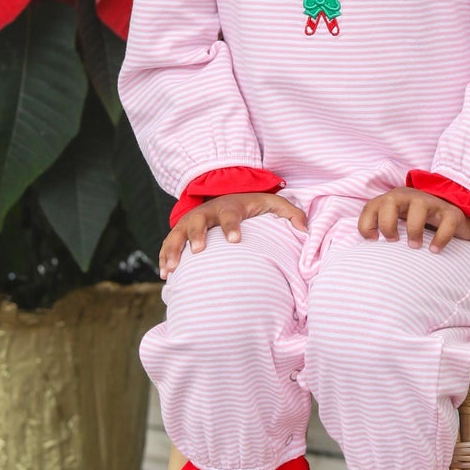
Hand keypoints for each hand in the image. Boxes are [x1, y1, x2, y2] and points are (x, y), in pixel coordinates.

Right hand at [158, 192, 306, 277]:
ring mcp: (191, 222)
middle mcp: (207, 213)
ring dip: (173, 250)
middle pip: (198, 221)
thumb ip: (291, 214)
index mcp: (230, 206)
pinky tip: (165, 275)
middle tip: (199, 251)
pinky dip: (164, 257)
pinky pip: (168, 243)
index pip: (231, 215)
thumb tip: (305, 230)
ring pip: (177, 233)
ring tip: (171, 270)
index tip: (235, 240)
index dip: (232, 226)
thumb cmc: (251, 205)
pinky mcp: (181, 232)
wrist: (224, 195)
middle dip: (197, 235)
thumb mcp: (272, 204)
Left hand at [358, 188, 469, 251]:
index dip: (366, 224)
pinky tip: (435, 249)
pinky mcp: (451, 212)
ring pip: (419, 206)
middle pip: (390, 201)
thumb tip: (371, 243)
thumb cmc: (417, 222)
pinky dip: (440, 238)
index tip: (374, 241)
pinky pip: (446, 222)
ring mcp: (431, 202)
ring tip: (415, 246)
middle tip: (393, 240)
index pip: (371, 206)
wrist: (452, 216)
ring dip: (414, 229)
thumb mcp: (397, 222)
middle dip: (387, 223)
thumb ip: (382, 228)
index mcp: (393, 200)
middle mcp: (410, 197)